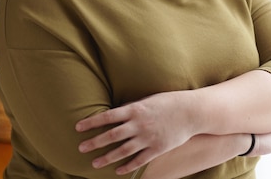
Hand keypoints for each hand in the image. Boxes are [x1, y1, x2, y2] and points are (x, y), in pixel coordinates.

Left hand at [75, 91, 194, 174]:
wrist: (191, 112)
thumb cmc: (169, 102)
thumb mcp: (148, 100)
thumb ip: (132, 108)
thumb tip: (115, 114)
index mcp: (135, 109)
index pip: (108, 116)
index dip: (92, 122)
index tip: (78, 127)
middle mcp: (139, 124)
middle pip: (112, 135)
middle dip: (94, 142)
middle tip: (81, 148)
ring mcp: (148, 138)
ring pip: (122, 150)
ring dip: (107, 157)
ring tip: (94, 163)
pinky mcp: (157, 148)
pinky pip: (139, 160)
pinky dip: (127, 166)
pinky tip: (117, 171)